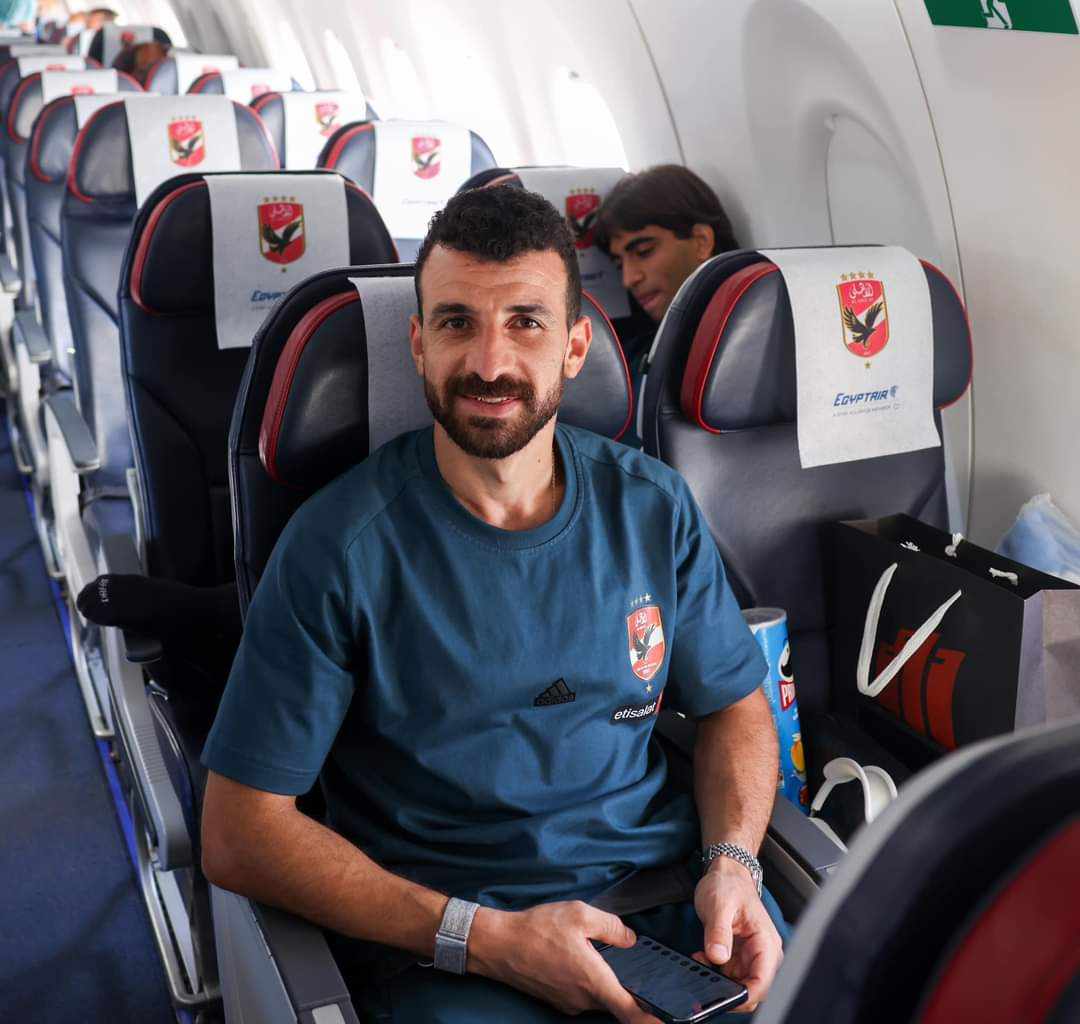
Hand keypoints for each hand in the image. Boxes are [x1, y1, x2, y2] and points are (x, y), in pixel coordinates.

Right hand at [468, 900, 660, 1022]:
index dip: (652, 1020)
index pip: (630, 1011)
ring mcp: (569, 1002)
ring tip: (596, 953)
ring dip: (604, 981)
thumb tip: (630, 939)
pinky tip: (577, 957)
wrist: (499, 944)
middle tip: (632, 966)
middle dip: (627, 988)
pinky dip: (588, 980)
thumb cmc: (538, 928)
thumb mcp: (580, 914)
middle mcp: (583, 999)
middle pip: (616, 1002)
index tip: (667, 1020)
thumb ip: (611, 926)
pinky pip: (582, 994)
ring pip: (598, 996)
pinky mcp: (558, 1000)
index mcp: (594, 980)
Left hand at [693, 857, 782, 1012]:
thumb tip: (717, 957)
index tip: (723, 998)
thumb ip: (718, 932)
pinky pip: (729, 976)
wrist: (725, 874)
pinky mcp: (739, 956)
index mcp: (766, 942)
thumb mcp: (719, 905)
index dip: (745, 996)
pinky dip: (714, 973)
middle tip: (705, 978)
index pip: (763, 982)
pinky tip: (702, 958)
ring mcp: (751, 956)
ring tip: (700, 961)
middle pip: (753, 989)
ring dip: (719, 981)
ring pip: (739, 985)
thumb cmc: (728, 885)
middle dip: (729, 990)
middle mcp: (763, 953)